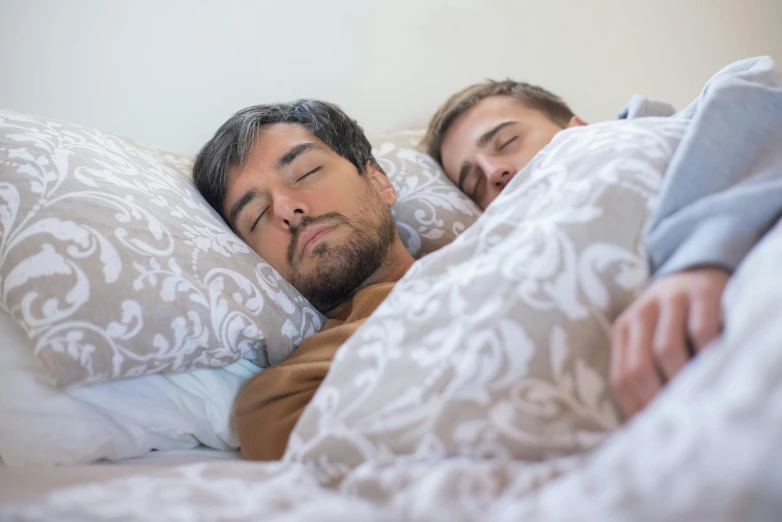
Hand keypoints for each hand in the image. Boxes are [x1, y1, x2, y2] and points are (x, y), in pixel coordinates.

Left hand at [610, 267, 729, 417]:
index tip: (653, 430)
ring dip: (681, 381)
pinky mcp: (702, 294)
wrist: (696, 271)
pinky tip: (715, 372)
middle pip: (639, 366)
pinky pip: (702, 331)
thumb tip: (645, 422)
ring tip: (695, 402)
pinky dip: (708, 356)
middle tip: (677, 421)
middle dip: (657, 399)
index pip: (621, 378)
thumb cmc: (671, 320)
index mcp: (623, 329)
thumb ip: (644, 370)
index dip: (636, 407)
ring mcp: (671, 301)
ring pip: (667, 350)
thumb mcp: (648, 338)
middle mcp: (641, 313)